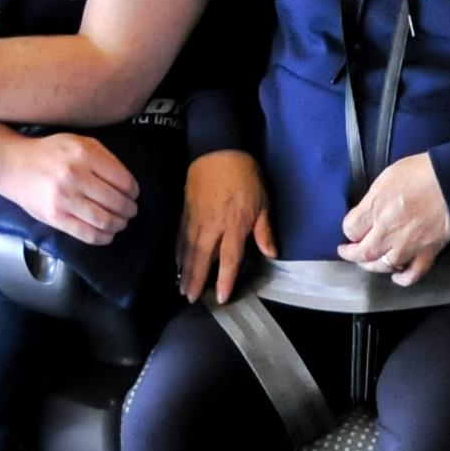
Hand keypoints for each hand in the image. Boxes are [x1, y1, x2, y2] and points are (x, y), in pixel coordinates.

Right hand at [0, 130, 140, 245]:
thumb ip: (105, 159)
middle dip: (129, 209)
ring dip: (119, 224)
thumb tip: (127, 184)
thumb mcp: (80, 142)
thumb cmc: (50, 152)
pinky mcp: (54, 217)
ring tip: (121, 222)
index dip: (134, 192)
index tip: (133, 195)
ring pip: (104, 220)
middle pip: (117, 202)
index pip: (124, 181)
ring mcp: (63, 199)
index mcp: (86, 155)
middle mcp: (75, 177)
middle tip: (130, 211)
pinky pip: (86, 233)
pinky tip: (107, 234)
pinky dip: (102, 237)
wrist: (12, 165)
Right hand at [178, 148, 275, 302]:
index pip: (230, 258)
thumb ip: (265, 230)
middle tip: (190, 299)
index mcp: (235, 225)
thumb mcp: (263, 201)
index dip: (225, 279)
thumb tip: (272, 253)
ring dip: (185, 271)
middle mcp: (213, 227)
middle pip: (203, 259)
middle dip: (196, 280)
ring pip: (189, 251)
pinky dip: (178, 252)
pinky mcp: (186, 212)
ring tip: (182, 288)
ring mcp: (196, 220)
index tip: (221, 297)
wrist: (219, 152)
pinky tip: (177, 263)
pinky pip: (180, 237)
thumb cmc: (246, 177)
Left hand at [337, 152, 449, 284]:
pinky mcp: (427, 252)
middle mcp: (387, 231)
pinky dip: (403, 278)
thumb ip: (374, 197)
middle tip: (349, 251)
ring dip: (372, 265)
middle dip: (351, 253)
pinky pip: (412, 274)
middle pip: (360, 253)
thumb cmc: (425, 171)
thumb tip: (368, 210)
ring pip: (381, 266)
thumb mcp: (389, 175)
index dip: (349, 229)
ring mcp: (407, 245)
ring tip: (370, 260)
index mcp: (376, 208)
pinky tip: (397, 275)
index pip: (350, 229)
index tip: (352, 227)